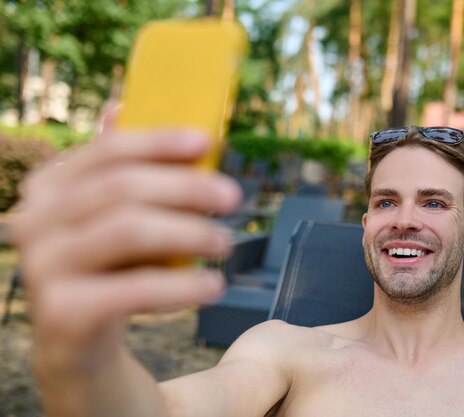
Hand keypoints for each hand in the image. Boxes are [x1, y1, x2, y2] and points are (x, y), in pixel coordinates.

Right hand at [11, 126, 240, 367]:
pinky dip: (183, 286)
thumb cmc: (108, 267)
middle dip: (187, 188)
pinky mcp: (63, 313)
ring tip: (225, 242)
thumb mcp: (113, 216)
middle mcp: (34, 220)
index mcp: (49, 186)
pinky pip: (135, 289)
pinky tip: (213, 286)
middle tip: (233, 197)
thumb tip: (123, 104)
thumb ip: (120, 169)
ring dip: (190, 233)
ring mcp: (42, 267)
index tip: (208, 141)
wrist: (78, 341)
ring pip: (129, 231)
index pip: (108, 150)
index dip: (160, 141)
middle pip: (122, 188)